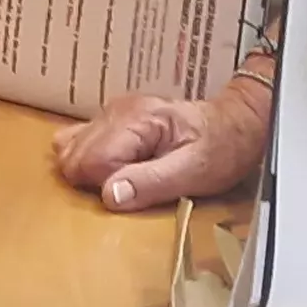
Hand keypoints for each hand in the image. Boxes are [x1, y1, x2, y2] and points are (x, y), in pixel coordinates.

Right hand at [52, 65, 274, 212]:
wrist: (236, 123)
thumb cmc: (221, 147)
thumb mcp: (195, 173)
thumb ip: (151, 183)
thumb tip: (108, 196)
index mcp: (136, 119)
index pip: (90, 161)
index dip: (108, 184)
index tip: (138, 187)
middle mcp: (117, 110)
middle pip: (74, 155)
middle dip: (96, 180)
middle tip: (136, 182)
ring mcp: (111, 112)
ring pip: (70, 149)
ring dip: (90, 171)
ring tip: (129, 176)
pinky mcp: (112, 120)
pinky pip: (80, 141)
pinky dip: (89, 160)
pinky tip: (117, 167)